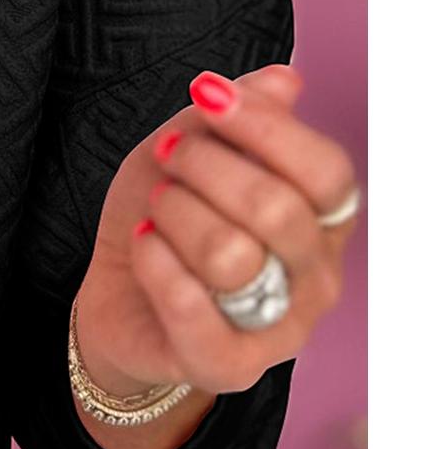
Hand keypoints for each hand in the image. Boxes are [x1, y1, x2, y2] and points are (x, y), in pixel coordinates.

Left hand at [72, 64, 357, 398]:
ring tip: (156, 209)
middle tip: (167, 158)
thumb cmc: (170, 221)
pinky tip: (143, 245)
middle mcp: (318, 278)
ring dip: (177, 215)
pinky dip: (156, 263)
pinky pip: (193, 307)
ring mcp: (282, 330)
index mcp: (327, 220)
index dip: (266, 128)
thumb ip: (234, 118)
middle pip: (277, 209)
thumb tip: (282, 80)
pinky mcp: (230, 368)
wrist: (121, 299)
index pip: (325, 171)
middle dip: (206, 168)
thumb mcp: (193, 153)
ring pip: (232, 255)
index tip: (206, 97)